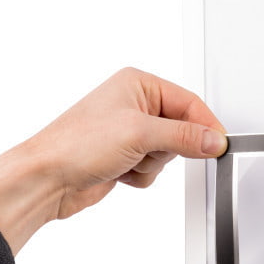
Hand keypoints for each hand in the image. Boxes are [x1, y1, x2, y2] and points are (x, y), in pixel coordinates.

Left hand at [0, 67, 226, 254]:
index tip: (218, 145)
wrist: (45, 179)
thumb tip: (213, 139)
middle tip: (149, 150)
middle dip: (168, 148)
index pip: (189, 102)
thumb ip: (184, 136)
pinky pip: (154, 169)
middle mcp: (134, 104)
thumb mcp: (140, 134)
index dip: (206, 125)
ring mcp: (130, 132)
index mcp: (138, 84)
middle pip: (182, 129)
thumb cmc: (75, 144)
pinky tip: (120, 171)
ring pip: (169, 153)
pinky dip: (142, 175)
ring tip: (126, 160)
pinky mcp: (125, 156)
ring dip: (152, 164)